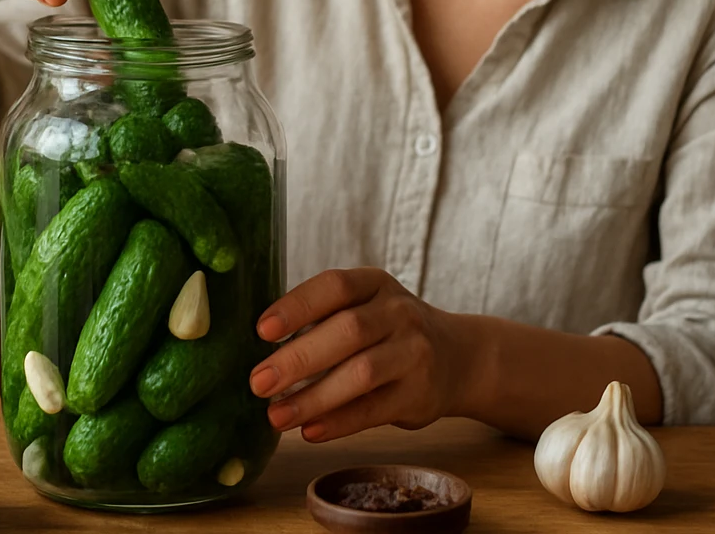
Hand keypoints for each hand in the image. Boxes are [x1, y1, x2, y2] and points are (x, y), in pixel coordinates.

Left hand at [248, 268, 469, 442]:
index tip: (262, 329)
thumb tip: (257, 348)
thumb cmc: (387, 332)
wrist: (457, 357)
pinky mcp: (420, 393)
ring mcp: (414, 352)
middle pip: (347, 331)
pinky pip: (374, 410)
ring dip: (313, 397)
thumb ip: (322, 319)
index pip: (335, 286)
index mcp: (375, 284)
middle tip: (258, 382)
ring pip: (361, 373)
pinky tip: (309, 430)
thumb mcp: (364, 308)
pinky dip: (339, 422)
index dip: (297, 306)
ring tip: (275, 416)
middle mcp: (399, 312)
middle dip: (297, 359)